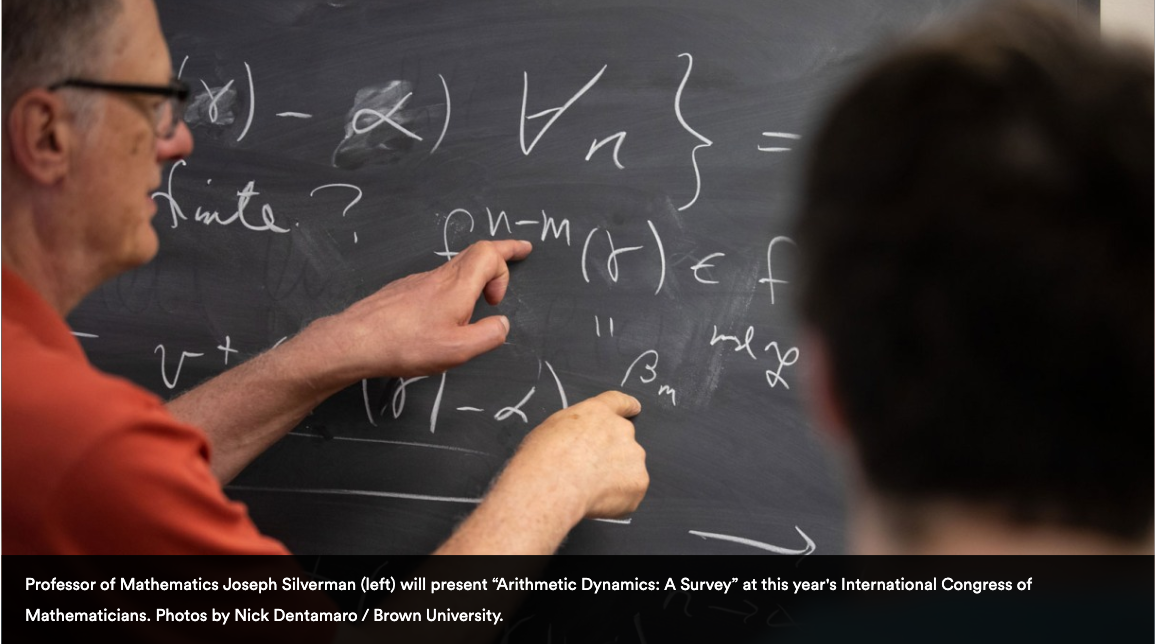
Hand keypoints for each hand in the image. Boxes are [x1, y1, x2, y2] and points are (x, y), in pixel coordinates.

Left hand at [303, 239, 531, 379]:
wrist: (355, 341)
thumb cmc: (405, 345)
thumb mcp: (458, 349)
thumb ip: (488, 335)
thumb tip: (501, 324)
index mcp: (457, 286)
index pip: (490, 253)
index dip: (509, 256)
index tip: (516, 269)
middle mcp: (439, 276)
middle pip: (475, 251)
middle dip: (500, 253)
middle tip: (518, 252)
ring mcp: (419, 280)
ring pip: (456, 266)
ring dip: (477, 274)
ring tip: (486, 294)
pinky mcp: (404, 290)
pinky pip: (439, 279)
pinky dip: (456, 285)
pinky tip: (449, 310)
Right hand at [502, 391, 649, 518]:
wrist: (553, 483)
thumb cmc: (543, 457)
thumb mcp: (552, 430)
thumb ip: (576, 431)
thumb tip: (579, 446)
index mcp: (597, 412)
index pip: (618, 402)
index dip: (627, 405)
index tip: (634, 407)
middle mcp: (621, 430)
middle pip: (623, 441)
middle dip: (611, 455)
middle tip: (589, 473)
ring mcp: (634, 456)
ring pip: (628, 468)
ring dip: (614, 478)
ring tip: (587, 489)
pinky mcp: (639, 482)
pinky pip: (630, 493)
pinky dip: (617, 500)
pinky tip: (595, 501)